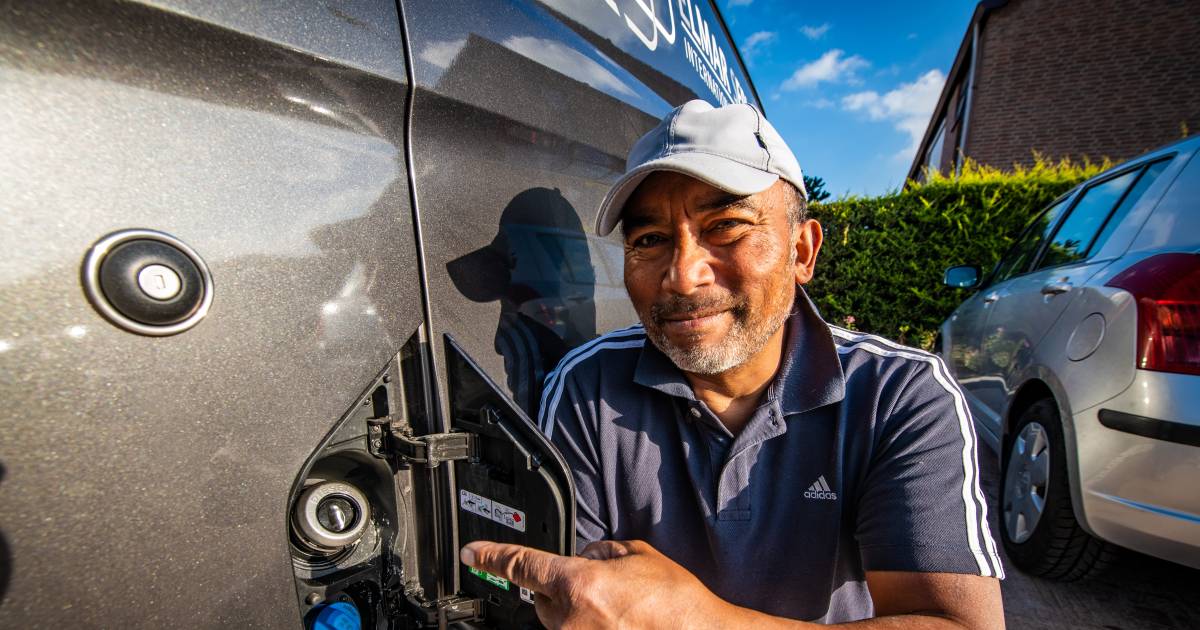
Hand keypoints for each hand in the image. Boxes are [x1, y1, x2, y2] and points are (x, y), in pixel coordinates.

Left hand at [460, 539, 725, 628]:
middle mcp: (571, 621)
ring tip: (621, 614)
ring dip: (579, 616)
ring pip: (560, 625)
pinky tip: (620, 624)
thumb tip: (585, 554)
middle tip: (604, 592)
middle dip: (562, 591)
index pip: (522, 565)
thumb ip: (602, 550)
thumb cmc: (677, 605)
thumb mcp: (639, 556)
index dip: (492, 556)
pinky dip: (592, 628)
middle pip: (542, 600)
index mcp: (579, 584)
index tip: (472, 554)